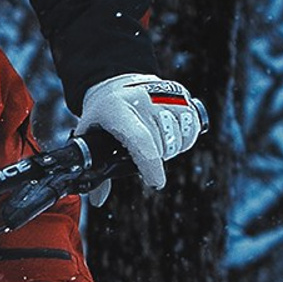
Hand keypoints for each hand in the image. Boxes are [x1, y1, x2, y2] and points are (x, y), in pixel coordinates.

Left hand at [79, 72, 205, 197]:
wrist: (117, 81)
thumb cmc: (104, 113)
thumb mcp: (90, 133)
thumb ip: (94, 166)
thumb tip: (97, 200)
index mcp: (116, 109)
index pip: (140, 141)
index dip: (150, 165)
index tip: (156, 183)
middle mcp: (142, 99)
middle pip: (162, 145)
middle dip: (155, 159)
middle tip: (142, 155)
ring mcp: (163, 94)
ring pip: (179, 138)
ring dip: (171, 149)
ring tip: (156, 143)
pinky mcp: (180, 93)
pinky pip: (192, 127)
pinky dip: (185, 138)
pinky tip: (172, 135)